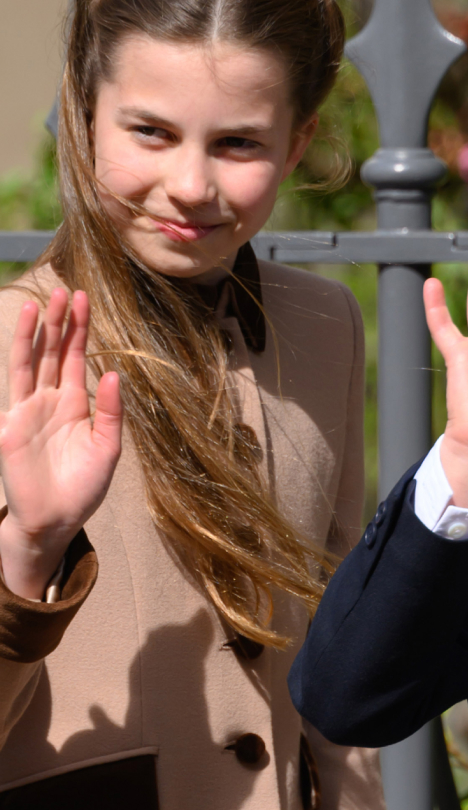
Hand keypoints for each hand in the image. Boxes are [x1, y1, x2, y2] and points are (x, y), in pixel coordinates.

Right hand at [0, 289, 121, 598]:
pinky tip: (29, 342)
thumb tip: (114, 373)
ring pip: (32, 363)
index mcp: (75, 405)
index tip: (85, 300)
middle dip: (60, 323)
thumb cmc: (83, 488)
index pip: (76, 359)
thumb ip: (111, 412)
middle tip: (66, 289)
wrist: (55, 520)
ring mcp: (27, 411)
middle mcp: (49, 402)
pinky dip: (22, 364)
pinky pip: (16, 389)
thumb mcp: (108, 448)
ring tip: (41, 303)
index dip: (80, 331)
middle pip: (54, 353)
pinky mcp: (12, 425)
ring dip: (36, 334)